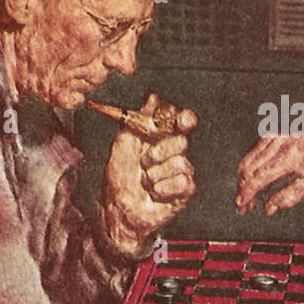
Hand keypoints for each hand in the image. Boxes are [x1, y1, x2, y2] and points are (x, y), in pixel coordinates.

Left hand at [101, 92, 197, 253]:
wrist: (118, 207)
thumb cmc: (119, 176)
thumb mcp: (124, 141)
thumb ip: (140, 118)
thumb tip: (154, 96)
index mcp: (161, 138)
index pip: (182, 122)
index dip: (184, 119)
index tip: (181, 120)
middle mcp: (173, 153)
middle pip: (181, 141)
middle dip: (158, 152)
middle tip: (144, 163)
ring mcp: (180, 172)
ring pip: (181, 163)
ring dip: (156, 175)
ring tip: (146, 181)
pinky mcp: (185, 191)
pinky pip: (183, 182)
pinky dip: (163, 189)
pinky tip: (155, 193)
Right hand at [235, 132, 303, 215]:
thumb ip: (289, 198)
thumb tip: (268, 209)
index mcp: (290, 157)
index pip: (260, 177)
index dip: (247, 193)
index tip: (241, 206)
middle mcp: (279, 144)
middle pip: (250, 169)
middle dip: (244, 190)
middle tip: (244, 207)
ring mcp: (274, 138)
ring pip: (248, 161)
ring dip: (244, 181)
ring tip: (250, 199)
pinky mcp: (272, 136)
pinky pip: (253, 153)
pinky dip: (250, 169)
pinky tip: (254, 183)